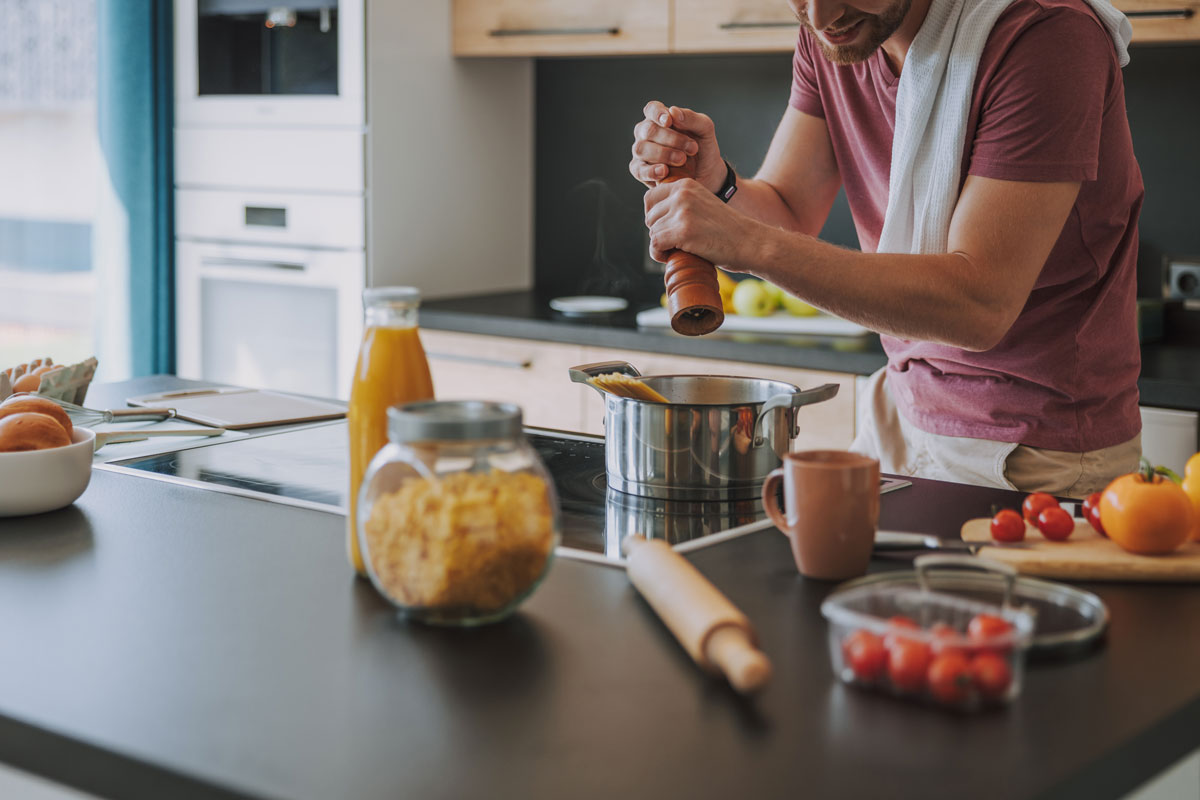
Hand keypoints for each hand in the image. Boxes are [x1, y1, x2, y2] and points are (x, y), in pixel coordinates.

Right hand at [629, 101, 725, 191]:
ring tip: (682, 160)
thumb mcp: (705, 131)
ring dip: (663, 154)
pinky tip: (664, 171)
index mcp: (660, 119)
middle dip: (671, 139)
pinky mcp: (640, 171)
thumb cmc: (703, 149)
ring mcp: (641, 152)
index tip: (669, 121)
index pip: (652, 109)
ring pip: (641, 149)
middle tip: (692, 148)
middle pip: (648, 130)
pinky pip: (638, 170)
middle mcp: (646, 133)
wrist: (707, 176)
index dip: (657, 113)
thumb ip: (692, 119)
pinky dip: (650, 171)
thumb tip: (673, 112)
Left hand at [644, 178, 760, 266]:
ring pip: (652, 232)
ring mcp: (682, 211)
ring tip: (682, 249)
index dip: (655, 219)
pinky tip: (675, 256)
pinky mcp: (683, 231)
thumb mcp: (701, 206)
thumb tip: (650, 217)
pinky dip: (660, 255)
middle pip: (650, 218)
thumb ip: (680, 205)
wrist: (751, 243)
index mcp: (686, 185)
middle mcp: (682, 193)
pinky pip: (655, 244)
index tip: (669, 230)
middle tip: (678, 243)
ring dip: (662, 246)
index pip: (650, 200)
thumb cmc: (727, 231)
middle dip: (659, 233)